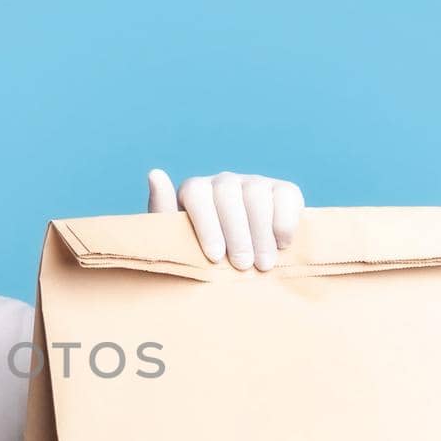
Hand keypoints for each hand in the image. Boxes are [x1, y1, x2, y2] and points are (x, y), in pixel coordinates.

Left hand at [146, 169, 304, 271]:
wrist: (237, 264)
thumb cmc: (201, 255)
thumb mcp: (178, 242)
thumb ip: (164, 212)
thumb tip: (155, 173)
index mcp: (195, 191)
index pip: (196, 194)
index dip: (206, 225)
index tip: (214, 257)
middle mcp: (224, 181)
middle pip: (228, 196)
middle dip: (236, 234)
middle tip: (242, 266)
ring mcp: (254, 182)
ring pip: (257, 195)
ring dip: (261, 232)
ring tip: (263, 264)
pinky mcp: (283, 190)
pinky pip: (286, 195)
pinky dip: (285, 220)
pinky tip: (283, 244)